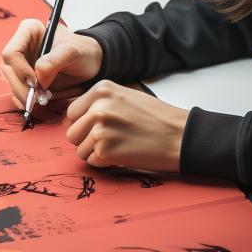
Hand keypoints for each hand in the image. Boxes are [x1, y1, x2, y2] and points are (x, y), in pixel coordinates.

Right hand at [0, 20, 102, 107]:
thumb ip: (52, 62)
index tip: (36, 82)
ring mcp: (22, 62)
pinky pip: (18, 91)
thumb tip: (37, 78)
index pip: (11, 52)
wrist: (89, 62)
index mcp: (28, 31)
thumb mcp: (71, 52)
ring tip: (41, 100)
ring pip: (12, 83)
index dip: (20, 70)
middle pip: (9, 70)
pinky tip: (38, 102)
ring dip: (23, 95)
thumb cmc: (82, 51)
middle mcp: (22, 45)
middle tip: (38, 99)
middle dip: (21, 87)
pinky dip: (26, 100)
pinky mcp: (26, 77)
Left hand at [65, 80, 188, 171]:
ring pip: (79, 149)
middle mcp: (98, 107)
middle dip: (87, 140)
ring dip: (96, 153)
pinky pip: (92, 162)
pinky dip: (105, 162)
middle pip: (72, 132)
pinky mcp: (105, 150)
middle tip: (111, 139)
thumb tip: (75, 116)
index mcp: (102, 89)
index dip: (85, 123)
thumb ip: (100, 102)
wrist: (179, 135)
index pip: (72, 112)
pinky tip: (123, 154)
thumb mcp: (125, 96)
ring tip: (119, 146)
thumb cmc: (156, 118)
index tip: (102, 126)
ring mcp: (100, 129)